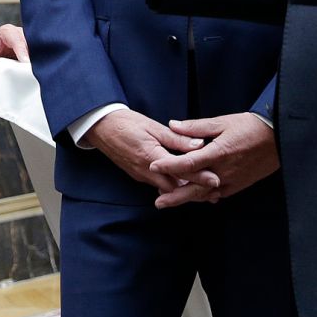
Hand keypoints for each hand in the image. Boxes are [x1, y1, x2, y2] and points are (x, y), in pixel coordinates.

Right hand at [82, 108, 215, 196]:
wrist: (100, 127)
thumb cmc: (126, 123)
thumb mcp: (153, 126)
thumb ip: (176, 138)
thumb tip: (199, 144)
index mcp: (151, 156)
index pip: (180, 170)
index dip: (199, 177)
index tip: (215, 181)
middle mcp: (146, 171)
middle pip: (175, 187)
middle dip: (194, 190)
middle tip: (214, 193)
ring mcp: (140, 175)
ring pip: (166, 189)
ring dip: (183, 190)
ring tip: (203, 192)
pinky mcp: (137, 175)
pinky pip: (158, 185)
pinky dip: (171, 186)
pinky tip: (181, 184)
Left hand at [148, 112, 278, 207]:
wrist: (278, 137)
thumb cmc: (249, 127)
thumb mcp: (221, 122)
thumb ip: (195, 127)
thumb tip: (172, 125)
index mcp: (218, 153)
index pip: (188, 163)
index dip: (169, 166)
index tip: (153, 167)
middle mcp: (223, 171)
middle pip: (195, 188)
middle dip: (175, 196)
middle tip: (158, 202)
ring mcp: (232, 181)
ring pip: (206, 194)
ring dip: (188, 198)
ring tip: (171, 201)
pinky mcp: (239, 185)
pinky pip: (218, 194)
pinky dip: (205, 197)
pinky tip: (195, 197)